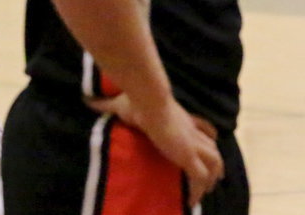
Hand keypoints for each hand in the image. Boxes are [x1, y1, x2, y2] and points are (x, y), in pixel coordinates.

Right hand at [87, 92, 222, 206]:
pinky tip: (192, 202)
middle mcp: (191, 132)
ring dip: (211, 177)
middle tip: (214, 176)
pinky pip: (199, 177)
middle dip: (215, 162)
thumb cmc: (137, 101)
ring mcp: (191, 144)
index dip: (208, 137)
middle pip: (213, 147)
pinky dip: (198, 190)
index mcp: (181, 119)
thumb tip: (89, 102)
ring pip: (214, 162)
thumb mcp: (124, 103)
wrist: (149, 103)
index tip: (209, 145)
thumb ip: (108, 104)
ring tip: (205, 192)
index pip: (203, 128)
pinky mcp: (187, 156)